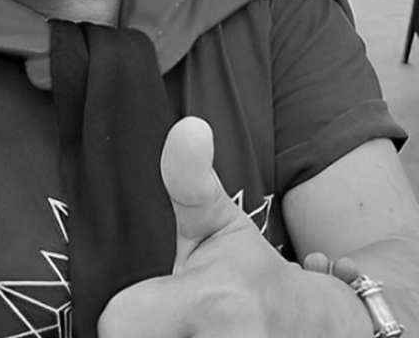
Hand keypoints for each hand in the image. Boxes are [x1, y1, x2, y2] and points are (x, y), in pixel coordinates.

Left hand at [98, 117, 368, 337]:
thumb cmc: (256, 273)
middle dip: (155, 331)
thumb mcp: (217, 220)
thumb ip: (186, 178)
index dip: (129, 310)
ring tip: (194, 330)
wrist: (325, 330)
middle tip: (180, 318)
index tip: (153, 300)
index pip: (117, 321)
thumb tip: (188, 127)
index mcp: (211, 302)